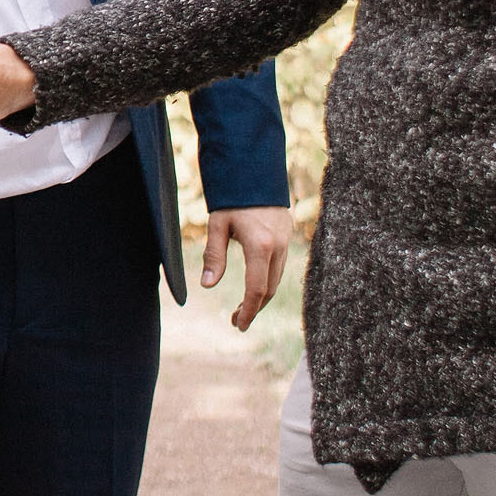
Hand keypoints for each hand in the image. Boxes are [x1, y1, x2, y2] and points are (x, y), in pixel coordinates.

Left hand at [202, 206, 293, 329]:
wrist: (255, 170)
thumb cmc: (232, 197)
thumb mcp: (218, 224)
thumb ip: (214, 256)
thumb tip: (208, 285)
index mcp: (261, 245)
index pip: (257, 289)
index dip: (248, 311)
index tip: (239, 325)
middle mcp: (279, 246)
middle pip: (269, 288)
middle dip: (254, 308)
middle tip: (236, 320)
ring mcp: (286, 241)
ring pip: (276, 279)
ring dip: (261, 295)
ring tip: (243, 306)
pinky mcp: (287, 235)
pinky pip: (280, 266)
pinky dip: (267, 280)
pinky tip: (254, 283)